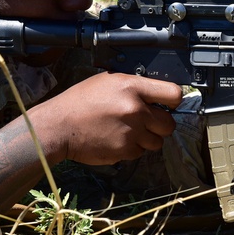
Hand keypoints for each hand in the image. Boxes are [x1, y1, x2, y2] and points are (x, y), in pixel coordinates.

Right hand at [36, 72, 182, 164]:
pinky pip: (140, 152)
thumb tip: (154, 95)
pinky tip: (116, 139)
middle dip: (160, 124)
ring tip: (128, 131)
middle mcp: (135, 110)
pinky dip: (132, 149)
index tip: (170, 104)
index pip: (173, 94)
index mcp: (132, 87)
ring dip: (147, 139)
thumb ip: (133, 87)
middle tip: (147, 122)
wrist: (59, 126)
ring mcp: (132, 132)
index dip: (174, 101)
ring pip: (157, 142)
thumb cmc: (80, 102)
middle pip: (169, 124)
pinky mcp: (125, 150)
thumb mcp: (108, 82)